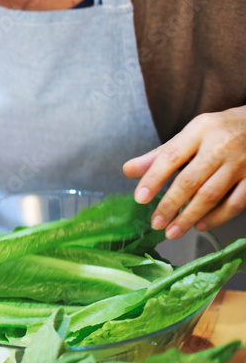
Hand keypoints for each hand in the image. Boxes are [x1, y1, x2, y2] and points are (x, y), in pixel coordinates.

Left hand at [124, 106, 245, 238]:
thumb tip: (128, 170)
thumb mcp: (189, 135)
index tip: (140, 199)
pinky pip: (235, 203)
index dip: (153, 178)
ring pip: (211, 195)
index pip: (171, 156)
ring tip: (172, 231)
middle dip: (170, 205)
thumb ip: (159, 155)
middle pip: (190, 180)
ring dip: (189, 217)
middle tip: (156, 223)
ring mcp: (241, 163)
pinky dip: (216, 218)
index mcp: (199, 130)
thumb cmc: (218, 132)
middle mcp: (221, 145)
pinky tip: (200, 225)